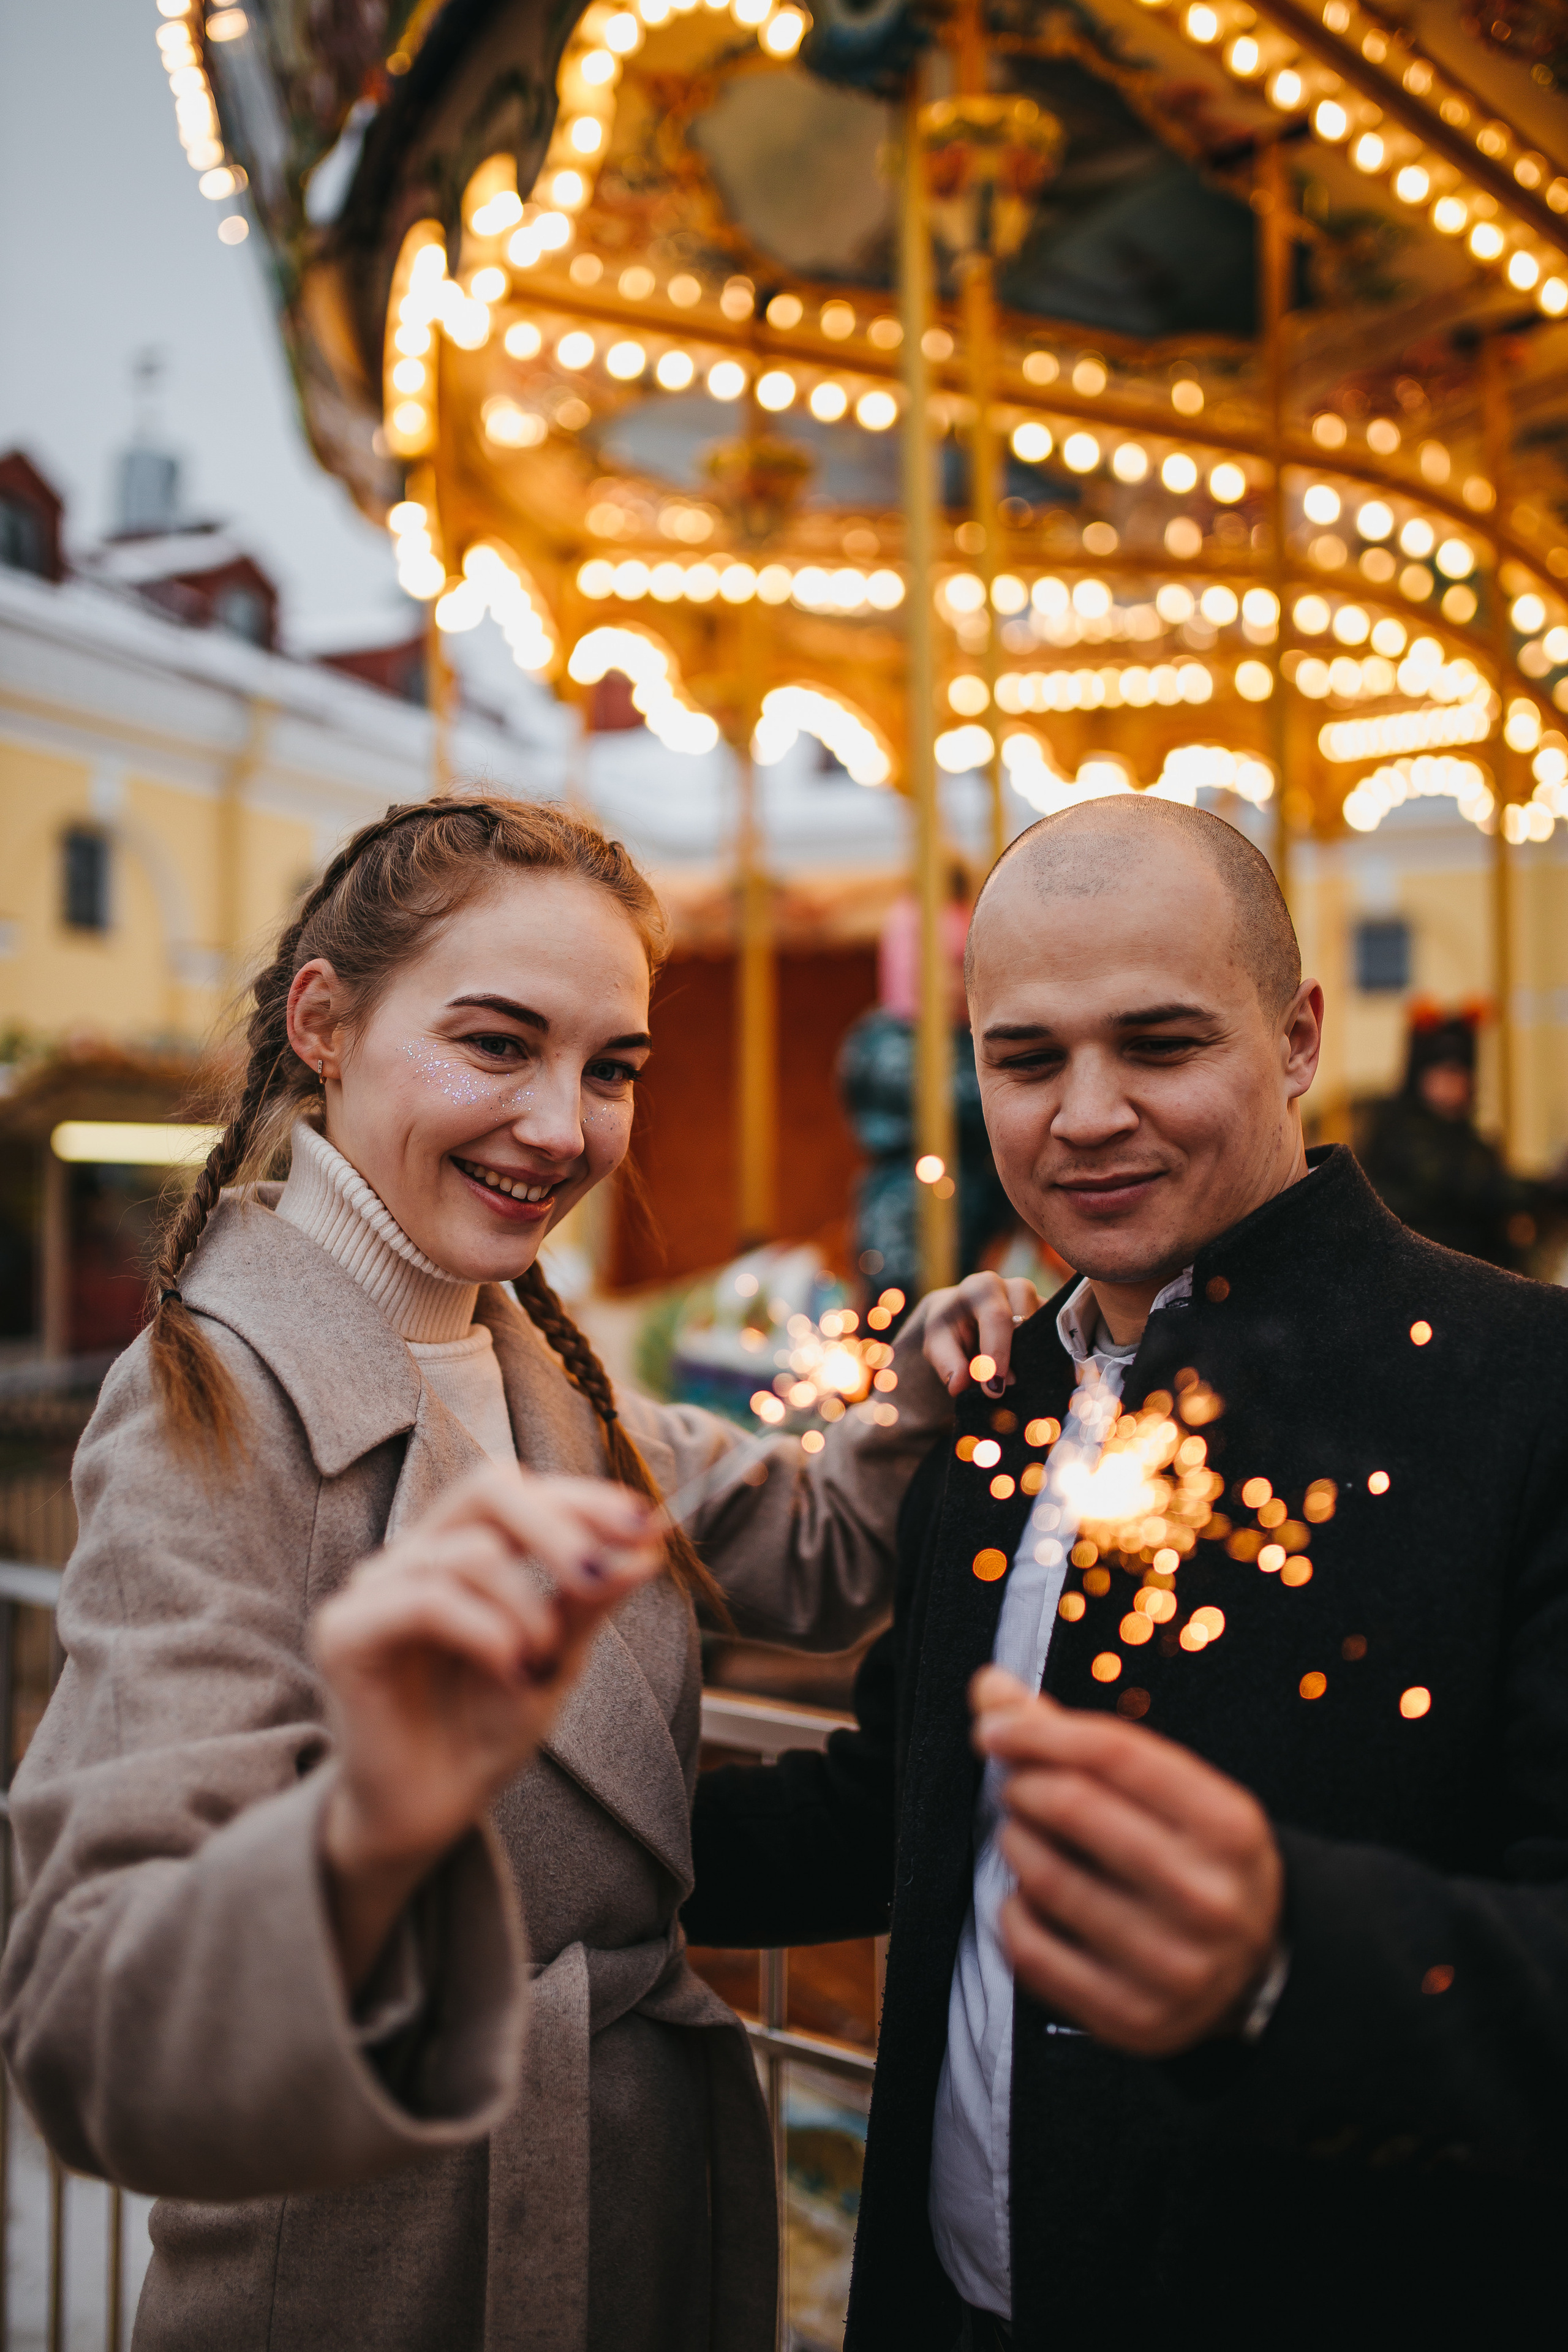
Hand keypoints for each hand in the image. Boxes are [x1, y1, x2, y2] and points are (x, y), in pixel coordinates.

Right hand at [313, 1467, 661, 1988]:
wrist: (430, 1812)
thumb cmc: (484, 1732)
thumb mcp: (554, 1660)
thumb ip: (588, 1603)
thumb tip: (647, 1548)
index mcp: (460, 1549)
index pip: (519, 1491)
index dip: (582, 1499)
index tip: (645, 1525)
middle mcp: (415, 1555)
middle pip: (487, 1489)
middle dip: (559, 1526)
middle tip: (598, 1577)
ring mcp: (375, 1589)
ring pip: (470, 1552)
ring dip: (526, 1605)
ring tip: (540, 1659)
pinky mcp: (346, 1632)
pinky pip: (426, 1599)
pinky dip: (484, 1630)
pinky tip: (508, 1667)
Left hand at [922, 1272, 1041, 1398]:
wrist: (961, 1317)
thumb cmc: (948, 1330)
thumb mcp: (936, 1343)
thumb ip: (946, 1362)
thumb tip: (959, 1385)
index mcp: (981, 1287)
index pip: (997, 1317)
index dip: (997, 1353)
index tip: (993, 1389)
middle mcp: (1014, 1288)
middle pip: (1029, 1320)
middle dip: (1020, 1358)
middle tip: (1008, 1390)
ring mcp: (1039, 1300)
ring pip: (1049, 1328)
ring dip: (1037, 1358)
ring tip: (1022, 1384)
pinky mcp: (1052, 1316)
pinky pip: (1061, 1337)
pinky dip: (1052, 1359)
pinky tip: (1040, 1378)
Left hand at [971, 1667, 1282, 2056]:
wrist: (1257, 1972)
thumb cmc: (1196, 1860)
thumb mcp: (1173, 1794)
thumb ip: (1080, 1737)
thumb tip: (991, 1689)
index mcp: (1228, 1825)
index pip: (1115, 1751)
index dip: (1040, 1729)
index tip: (994, 1725)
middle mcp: (1208, 1896)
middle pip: (1076, 1809)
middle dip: (1023, 1784)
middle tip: (1012, 1784)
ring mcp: (1172, 1965)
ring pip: (1048, 1880)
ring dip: (1015, 1843)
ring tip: (1021, 1835)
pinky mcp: (1133, 2017)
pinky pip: (1033, 1951)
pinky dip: (1012, 1912)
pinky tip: (1024, 1896)